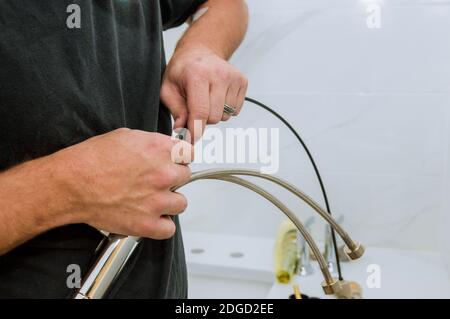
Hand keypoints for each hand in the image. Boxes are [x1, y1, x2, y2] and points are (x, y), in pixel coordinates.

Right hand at [57, 128, 192, 239]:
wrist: (71, 183)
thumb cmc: (91, 159)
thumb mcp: (125, 136)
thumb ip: (151, 142)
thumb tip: (163, 148)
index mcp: (159, 149)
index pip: (188, 153)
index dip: (180, 158)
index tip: (174, 162)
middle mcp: (163, 173)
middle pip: (185, 176)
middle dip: (173, 178)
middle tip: (155, 181)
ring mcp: (157, 200)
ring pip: (181, 203)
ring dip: (169, 202)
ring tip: (152, 200)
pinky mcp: (147, 223)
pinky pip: (169, 229)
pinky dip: (161, 226)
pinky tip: (150, 218)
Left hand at [161, 45, 247, 140]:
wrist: (200, 51)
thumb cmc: (182, 71)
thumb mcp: (168, 88)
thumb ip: (175, 110)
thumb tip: (181, 129)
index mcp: (198, 75)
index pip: (200, 112)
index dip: (195, 130)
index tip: (191, 139)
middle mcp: (219, 75)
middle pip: (214, 117)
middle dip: (203, 120)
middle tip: (195, 107)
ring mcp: (233, 78)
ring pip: (225, 116)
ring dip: (214, 114)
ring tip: (206, 99)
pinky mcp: (242, 81)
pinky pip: (235, 111)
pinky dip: (225, 109)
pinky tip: (217, 96)